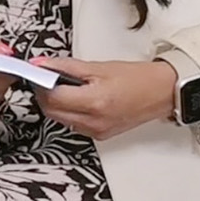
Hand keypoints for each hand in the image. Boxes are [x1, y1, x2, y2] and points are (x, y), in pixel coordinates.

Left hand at [30, 57, 177, 140]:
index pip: (52, 97)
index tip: (37, 72)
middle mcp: (94, 122)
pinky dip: (68, 111)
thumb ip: (65, 66)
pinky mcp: (100, 136)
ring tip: (65, 86)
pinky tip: (76, 98)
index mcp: (95, 102)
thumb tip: (41, 64)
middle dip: (45, 94)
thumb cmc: (137, 78)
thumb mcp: (98, 67)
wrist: (161, 92)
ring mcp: (97, 131)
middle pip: (52, 111)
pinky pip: (73, 124)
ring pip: (60, 119)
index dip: (40, 83)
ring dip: (55, 103)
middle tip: (48, 77)